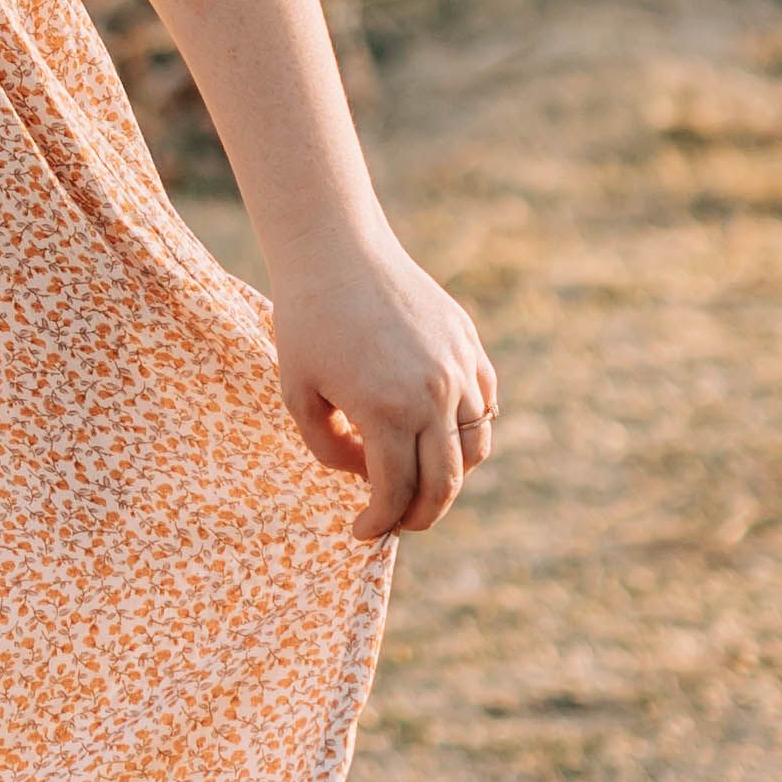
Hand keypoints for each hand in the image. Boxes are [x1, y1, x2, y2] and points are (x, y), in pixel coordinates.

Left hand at [269, 234, 497, 540]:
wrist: (337, 249)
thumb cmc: (306, 321)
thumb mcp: (298, 395)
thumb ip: (330, 450)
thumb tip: (368, 475)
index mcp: (386, 411)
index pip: (396, 492)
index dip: (379, 522)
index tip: (362, 531)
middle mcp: (433, 395)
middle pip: (444, 484)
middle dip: (421, 515)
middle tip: (398, 523)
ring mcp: (460, 368)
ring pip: (475, 448)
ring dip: (450, 476)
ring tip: (418, 480)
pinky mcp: (469, 345)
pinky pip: (484, 405)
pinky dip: (468, 431)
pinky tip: (436, 434)